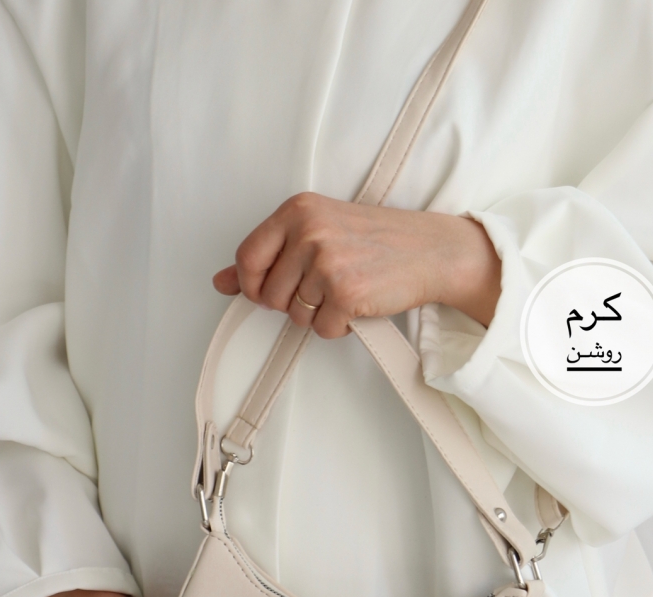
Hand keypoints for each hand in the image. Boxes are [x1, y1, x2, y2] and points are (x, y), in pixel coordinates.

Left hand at [212, 192, 501, 337]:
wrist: (430, 250)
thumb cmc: (378, 240)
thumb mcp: (318, 231)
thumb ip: (268, 254)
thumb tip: (221, 281)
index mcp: (297, 211)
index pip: (247, 259)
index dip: (253, 285)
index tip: (270, 290)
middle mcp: (309, 233)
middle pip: (270, 295)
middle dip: (293, 302)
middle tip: (325, 287)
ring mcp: (327, 264)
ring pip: (295, 316)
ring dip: (318, 315)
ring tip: (345, 291)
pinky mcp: (345, 294)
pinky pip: (321, 330)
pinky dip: (339, 326)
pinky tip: (357, 304)